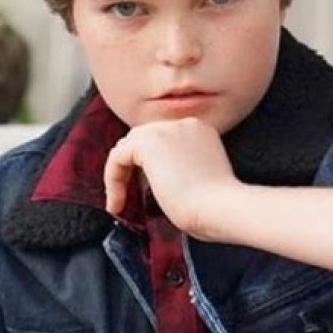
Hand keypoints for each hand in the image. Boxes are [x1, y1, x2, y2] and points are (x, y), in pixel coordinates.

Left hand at [103, 117, 240, 238]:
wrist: (220, 208)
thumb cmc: (216, 208)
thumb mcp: (200, 180)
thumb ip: (180, 170)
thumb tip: (155, 180)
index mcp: (201, 131)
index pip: (164, 140)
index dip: (150, 165)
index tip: (145, 192)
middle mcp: (184, 123)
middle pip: (144, 137)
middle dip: (132, 165)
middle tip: (127, 193)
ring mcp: (167, 130)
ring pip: (129, 146)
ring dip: (120, 173)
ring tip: (119, 200)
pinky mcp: (149, 143)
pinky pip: (117, 157)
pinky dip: (113, 179)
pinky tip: (117, 202)